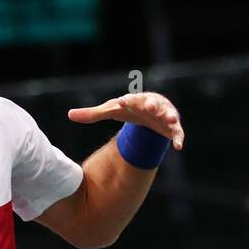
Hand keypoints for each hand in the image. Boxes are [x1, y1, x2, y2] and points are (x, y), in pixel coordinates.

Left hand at [68, 91, 183, 150]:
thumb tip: (69, 115)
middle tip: (150, 106)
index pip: (129, 100)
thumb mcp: (111, 111)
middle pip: (152, 104)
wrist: (149, 111)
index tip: (121, 103)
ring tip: (171, 120)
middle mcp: (151, 105)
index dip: (126, 102)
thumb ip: (92, 114)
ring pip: (168, 115)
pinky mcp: (172, 127)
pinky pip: (177, 132)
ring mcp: (163, 115)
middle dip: (152, 105)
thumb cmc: (128, 109)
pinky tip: (179, 147)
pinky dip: (179, 138)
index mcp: (135, 101)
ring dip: (170, 117)